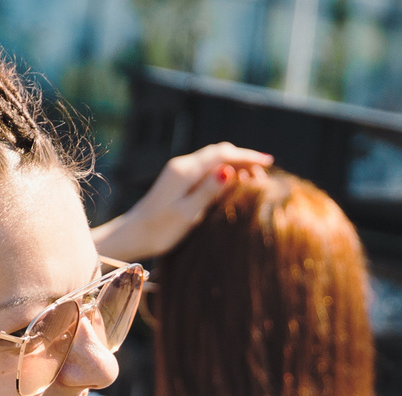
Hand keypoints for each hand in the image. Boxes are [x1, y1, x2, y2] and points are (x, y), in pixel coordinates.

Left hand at [93, 143, 273, 260]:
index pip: (222, 155)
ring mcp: (179, 172)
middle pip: (219, 153)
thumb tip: (230, 170)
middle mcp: (182, 166)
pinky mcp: (178, 181)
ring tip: (255, 180)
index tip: (268, 162)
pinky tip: (233, 184)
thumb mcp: (187, 213)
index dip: (247, 156)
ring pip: (213, 160)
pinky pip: (206, 170)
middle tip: (265, 174)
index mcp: (185, 171)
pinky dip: (223, 173)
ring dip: (235, 165)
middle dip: (244, 159)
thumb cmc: (159, 230)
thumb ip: (208, 191)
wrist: (132, 235)